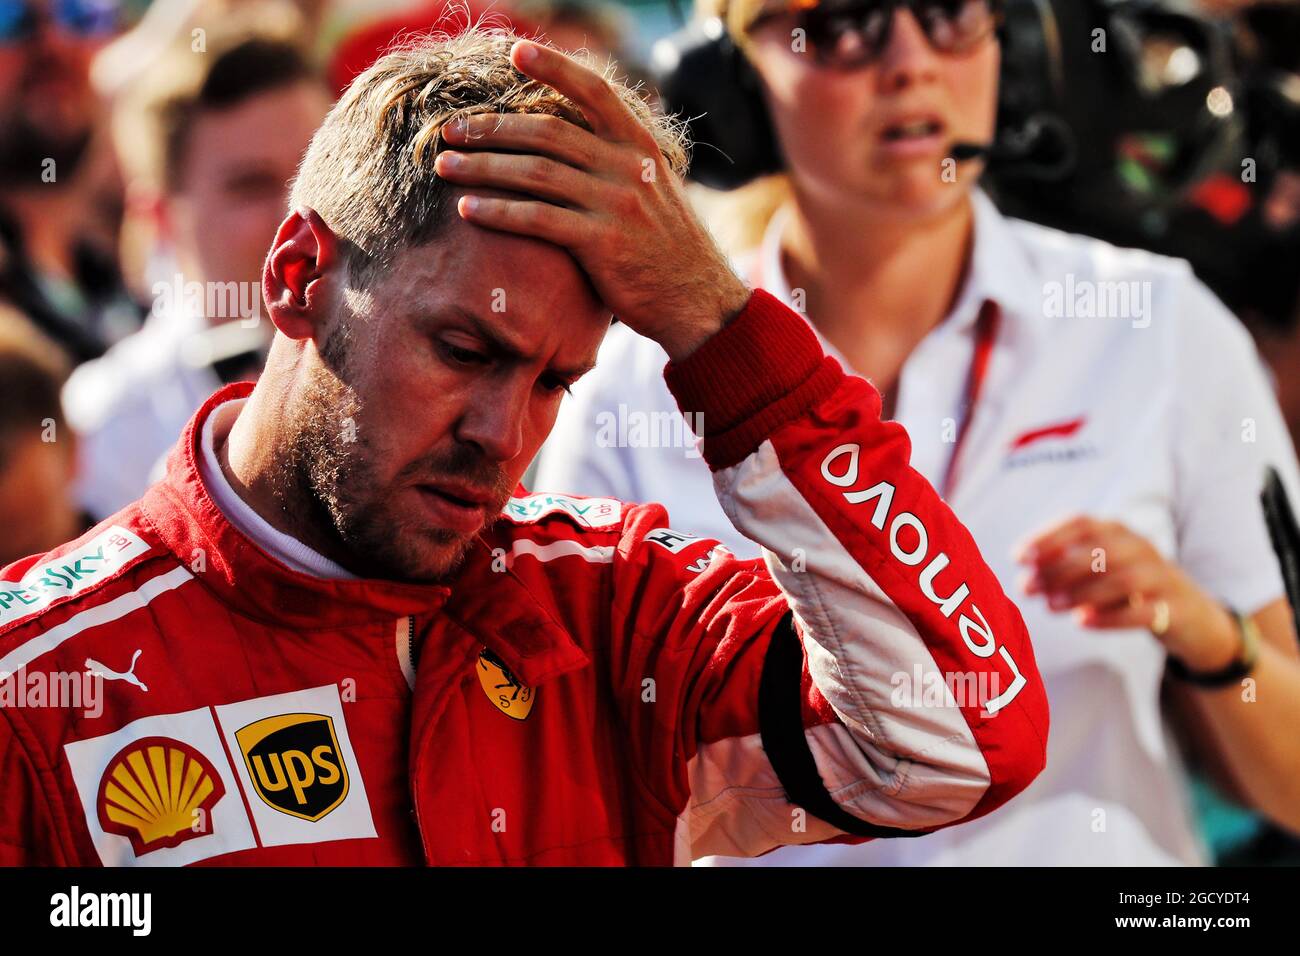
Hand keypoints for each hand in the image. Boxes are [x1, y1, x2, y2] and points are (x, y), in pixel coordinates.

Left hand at [434, 39, 750, 359]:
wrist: (696, 299)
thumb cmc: (664, 245)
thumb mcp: (651, 187)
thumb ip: (616, 157)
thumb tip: (571, 131)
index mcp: (639, 145)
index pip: (594, 91)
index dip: (554, 66)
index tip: (514, 50)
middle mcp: (628, 166)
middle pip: (547, 132)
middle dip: (492, 127)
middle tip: (450, 129)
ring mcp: (616, 204)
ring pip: (536, 173)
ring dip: (483, 167)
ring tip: (445, 165)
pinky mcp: (602, 244)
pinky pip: (538, 219)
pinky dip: (498, 212)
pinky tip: (468, 210)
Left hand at [1016, 516, 1240, 672]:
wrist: (1191, 614)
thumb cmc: (1130, 588)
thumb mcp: (1100, 569)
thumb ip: (1065, 569)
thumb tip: (1025, 577)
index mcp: (1118, 532)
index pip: (1080, 523)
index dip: (1047, 537)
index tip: (1018, 557)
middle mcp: (1140, 547)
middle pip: (1097, 550)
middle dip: (1057, 568)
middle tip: (1027, 588)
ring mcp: (1161, 577)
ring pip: (1120, 579)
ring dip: (1081, 592)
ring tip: (1050, 606)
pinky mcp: (1174, 609)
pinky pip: (1143, 611)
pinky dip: (1110, 617)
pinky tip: (1082, 622)